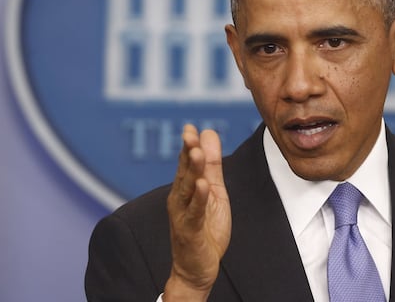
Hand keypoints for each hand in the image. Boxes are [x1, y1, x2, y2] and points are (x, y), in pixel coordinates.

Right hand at [163, 124, 231, 300]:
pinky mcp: (190, 230)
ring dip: (191, 170)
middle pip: (184, 171)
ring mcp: (183, 214)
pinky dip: (198, 198)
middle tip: (189, 133)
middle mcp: (180, 198)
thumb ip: (212, 165)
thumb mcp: (214, 192)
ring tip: (196, 152)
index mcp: (186, 188)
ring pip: (187, 188)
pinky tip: (202, 185)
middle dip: (187, 152)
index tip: (190, 127)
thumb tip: (209, 135)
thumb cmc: (205, 228)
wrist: (198, 267)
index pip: (187, 162)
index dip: (189, 145)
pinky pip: (194, 212)